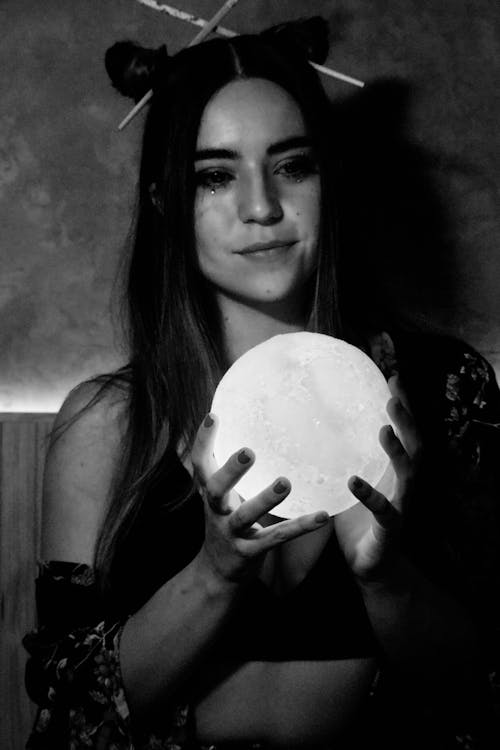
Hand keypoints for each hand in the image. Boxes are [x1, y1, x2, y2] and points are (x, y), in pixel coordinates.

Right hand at [191, 413, 328, 585]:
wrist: (216, 573)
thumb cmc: (224, 521)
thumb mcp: (218, 494)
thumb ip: (224, 467)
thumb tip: (235, 424)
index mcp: (210, 493)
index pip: (199, 464)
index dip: (202, 441)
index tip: (214, 416)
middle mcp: (216, 512)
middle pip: (216, 490)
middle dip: (231, 471)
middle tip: (248, 451)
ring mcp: (231, 534)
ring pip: (246, 517)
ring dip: (265, 500)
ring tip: (285, 482)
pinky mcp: (250, 552)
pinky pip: (277, 537)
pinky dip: (300, 527)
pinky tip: (321, 516)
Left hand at [334, 375, 421, 582]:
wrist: (370, 567)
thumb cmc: (356, 521)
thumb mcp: (345, 483)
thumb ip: (337, 459)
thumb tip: (307, 428)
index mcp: (394, 472)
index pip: (405, 433)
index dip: (403, 406)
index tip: (394, 377)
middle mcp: (404, 486)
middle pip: (416, 446)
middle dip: (408, 420)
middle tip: (393, 396)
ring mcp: (401, 507)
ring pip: (409, 475)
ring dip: (398, 451)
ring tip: (384, 429)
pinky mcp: (390, 531)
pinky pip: (384, 511)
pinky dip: (371, 495)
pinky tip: (354, 481)